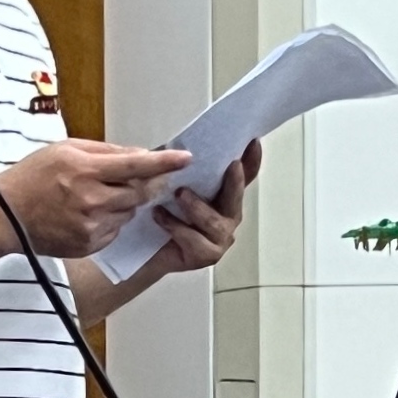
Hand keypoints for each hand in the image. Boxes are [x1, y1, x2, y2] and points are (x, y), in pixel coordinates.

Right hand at [0, 135, 189, 258]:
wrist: (5, 214)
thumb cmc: (33, 177)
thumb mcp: (66, 150)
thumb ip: (106, 151)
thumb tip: (139, 154)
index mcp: (86, 171)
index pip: (136, 165)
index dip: (164, 162)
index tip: (185, 158)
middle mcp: (91, 200)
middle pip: (138, 192)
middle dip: (144, 184)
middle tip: (138, 178)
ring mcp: (91, 226)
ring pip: (129, 212)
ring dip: (124, 203)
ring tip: (96, 196)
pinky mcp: (89, 244)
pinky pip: (115, 230)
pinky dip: (110, 221)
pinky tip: (87, 214)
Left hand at [152, 139, 261, 274]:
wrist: (143, 251)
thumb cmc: (160, 214)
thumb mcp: (167, 184)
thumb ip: (177, 168)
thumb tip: (180, 146)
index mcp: (222, 196)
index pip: (242, 177)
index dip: (251, 161)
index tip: (254, 142)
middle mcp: (226, 216)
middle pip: (236, 198)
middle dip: (235, 182)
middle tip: (233, 165)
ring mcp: (219, 238)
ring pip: (214, 222)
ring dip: (197, 207)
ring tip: (179, 194)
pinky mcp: (206, 255)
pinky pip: (194, 240)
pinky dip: (176, 226)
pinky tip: (159, 215)